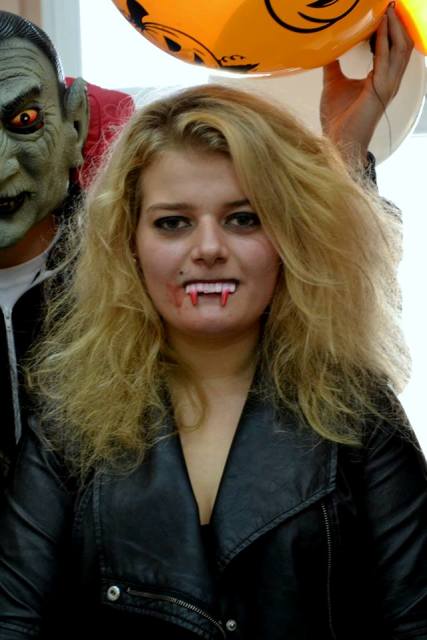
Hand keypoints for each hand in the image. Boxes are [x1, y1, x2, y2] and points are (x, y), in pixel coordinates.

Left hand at [320, 5, 413, 165]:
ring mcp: (387, 86)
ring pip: (400, 49)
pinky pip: (386, 61)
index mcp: (380, 78)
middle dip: (399, 21)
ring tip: (390, 8)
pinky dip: (384, 42)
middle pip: (402, 44)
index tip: (386, 8)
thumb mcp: (332, 84)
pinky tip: (380, 27)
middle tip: (393, 2)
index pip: (393, 46)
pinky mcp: (380, 91)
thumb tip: (326, 49)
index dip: (391, 27)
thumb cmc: (337, 119)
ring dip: (395, 27)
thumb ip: (333, 66)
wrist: (336, 141)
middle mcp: (389, 80)